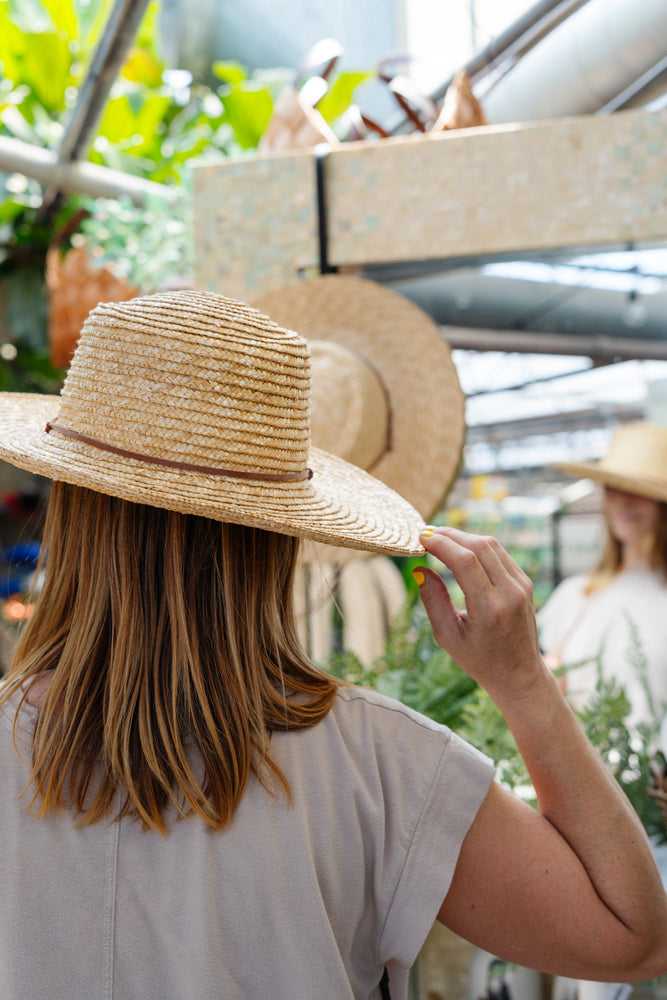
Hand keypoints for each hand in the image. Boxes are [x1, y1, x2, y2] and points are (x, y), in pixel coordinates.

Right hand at [415, 527, 544, 702]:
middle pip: (479, 546)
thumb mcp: (448, 636)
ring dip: (464, 537)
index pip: (465, 561)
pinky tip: (460, 548)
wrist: (519, 674)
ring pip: (491, 545)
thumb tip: (419, 569)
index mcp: (490, 609)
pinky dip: (478, 545)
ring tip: (440, 539)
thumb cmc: (480, 660)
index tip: (420, 538)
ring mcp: (522, 585)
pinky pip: (500, 553)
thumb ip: (433, 600)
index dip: (441, 544)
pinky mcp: (525, 582)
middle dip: (450, 535)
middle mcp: (510, 593)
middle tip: (426, 534)